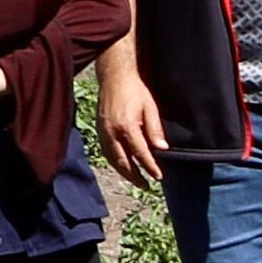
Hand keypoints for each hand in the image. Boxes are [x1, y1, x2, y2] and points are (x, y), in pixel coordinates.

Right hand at [94, 67, 167, 186]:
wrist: (114, 77)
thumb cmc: (135, 90)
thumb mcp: (150, 107)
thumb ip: (155, 129)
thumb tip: (162, 149)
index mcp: (126, 126)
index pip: (140, 153)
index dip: (150, 166)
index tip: (158, 176)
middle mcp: (111, 132)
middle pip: (123, 162)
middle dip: (135, 176)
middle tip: (147, 186)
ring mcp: (103, 132)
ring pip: (112, 160)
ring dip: (124, 172)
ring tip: (136, 180)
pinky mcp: (99, 131)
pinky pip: (106, 152)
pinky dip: (115, 163)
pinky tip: (124, 166)